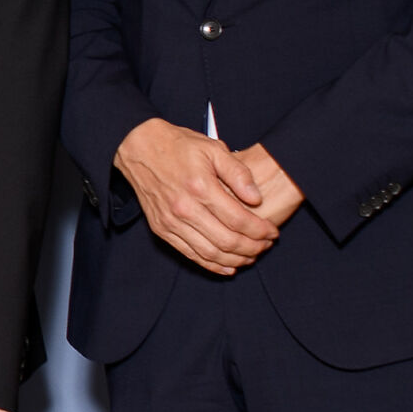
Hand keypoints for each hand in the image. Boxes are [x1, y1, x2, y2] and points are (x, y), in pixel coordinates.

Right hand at [117, 117, 294, 275]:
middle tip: (266, 246)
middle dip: (253, 248)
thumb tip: (256, 198)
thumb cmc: (179, 146)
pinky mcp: (162, 229)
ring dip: (235, 259)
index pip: (239, 220)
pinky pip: (190, 254)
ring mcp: (171, 222)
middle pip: (227, 241)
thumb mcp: (214, 148)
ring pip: (210, 253)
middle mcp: (185, 208)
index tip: (272, 232)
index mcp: (201, 187)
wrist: (139, 148)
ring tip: (252, 256)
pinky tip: (228, 265)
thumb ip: (238, 173)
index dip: (260, 230)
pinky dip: (212, 265)